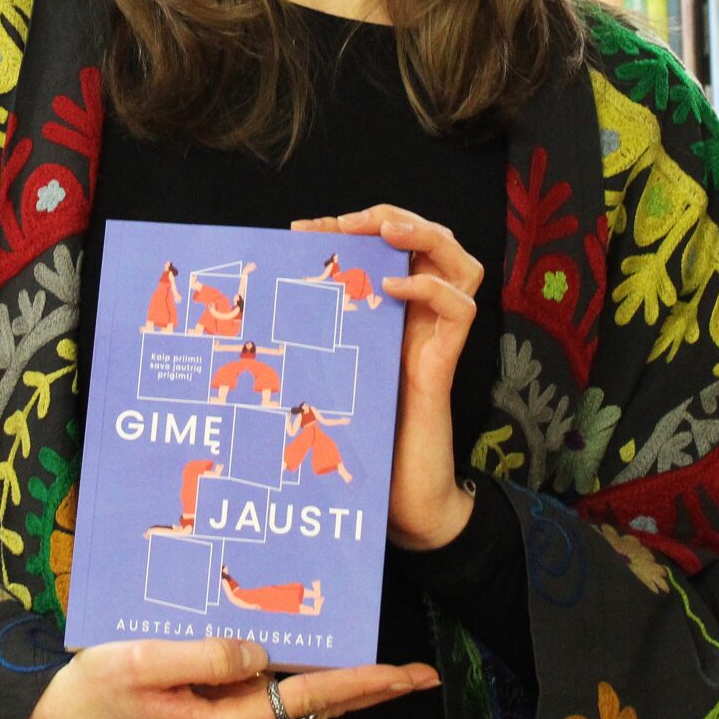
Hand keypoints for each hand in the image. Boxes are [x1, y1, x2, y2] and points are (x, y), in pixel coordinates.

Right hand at [22, 636, 436, 718]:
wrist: (52, 718)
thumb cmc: (90, 687)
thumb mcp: (141, 660)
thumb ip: (205, 655)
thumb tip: (261, 651)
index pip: (310, 696)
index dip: (363, 682)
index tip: (408, 675)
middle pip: (316, 709)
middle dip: (370, 692)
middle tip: (419, 674)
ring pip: (298, 711)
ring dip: (341, 690)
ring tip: (383, 669)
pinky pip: (271, 708)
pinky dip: (302, 688)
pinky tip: (314, 667)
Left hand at [294, 204, 481, 552]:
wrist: (398, 501)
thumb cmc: (358, 440)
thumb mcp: (326, 374)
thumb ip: (313, 340)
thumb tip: (257, 306)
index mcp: (391, 314)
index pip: (388, 248)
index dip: (351, 229)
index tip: (303, 229)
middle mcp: (419, 320)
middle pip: (433, 241)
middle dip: (391, 217)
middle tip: (346, 222)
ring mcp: (436, 340)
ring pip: (461, 263)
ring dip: (426, 236)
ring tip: (386, 232)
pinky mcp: (444, 365)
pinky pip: (460, 310)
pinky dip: (431, 288)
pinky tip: (394, 287)